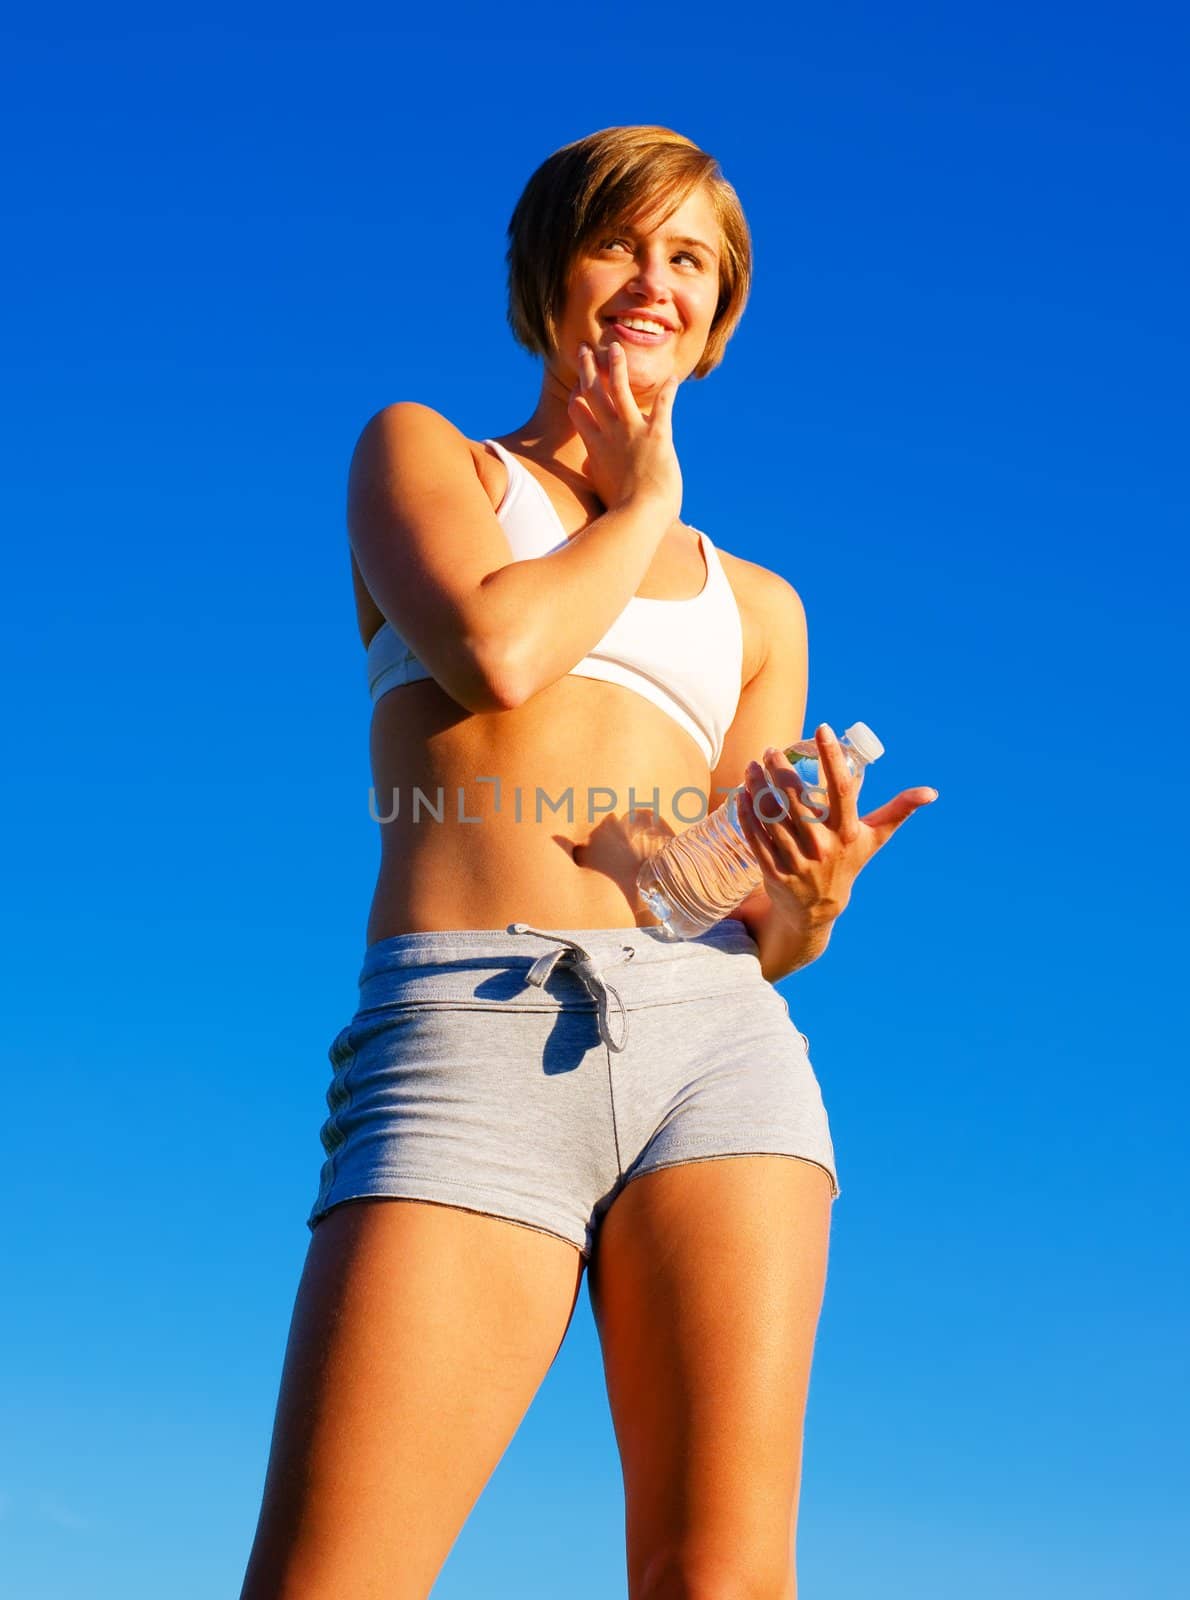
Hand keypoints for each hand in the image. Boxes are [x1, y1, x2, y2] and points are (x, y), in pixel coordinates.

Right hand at [567, 340, 682, 519]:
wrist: (636, 518)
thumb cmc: (620, 514)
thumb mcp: (601, 490)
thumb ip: (595, 472)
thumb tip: (591, 466)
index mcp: (594, 449)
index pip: (579, 414)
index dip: (577, 399)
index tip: (577, 389)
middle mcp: (609, 434)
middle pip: (593, 393)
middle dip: (589, 369)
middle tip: (585, 350)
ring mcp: (631, 432)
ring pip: (620, 388)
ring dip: (617, 366)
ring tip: (616, 348)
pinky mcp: (656, 435)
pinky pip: (663, 406)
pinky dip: (669, 391)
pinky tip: (674, 378)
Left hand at [735, 724, 938, 928]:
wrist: (818, 910)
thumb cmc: (848, 862)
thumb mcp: (875, 839)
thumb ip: (899, 811)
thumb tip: (931, 793)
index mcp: (848, 832)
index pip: (843, 789)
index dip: (833, 757)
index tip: (823, 728)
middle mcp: (824, 847)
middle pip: (799, 801)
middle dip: (781, 771)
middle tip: (771, 750)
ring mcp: (797, 861)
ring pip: (773, 818)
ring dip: (758, 789)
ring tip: (752, 766)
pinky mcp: (774, 872)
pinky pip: (756, 838)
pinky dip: (747, 815)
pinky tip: (741, 794)